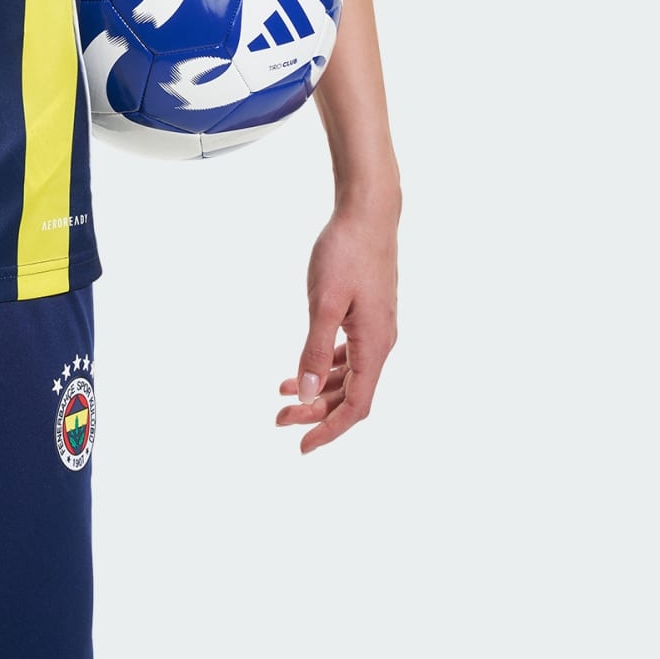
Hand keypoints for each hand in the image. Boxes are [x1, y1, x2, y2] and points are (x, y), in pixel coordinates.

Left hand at [276, 203, 398, 452]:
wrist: (368, 213)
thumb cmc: (346, 251)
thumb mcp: (323, 302)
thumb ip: (314, 349)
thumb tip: (305, 392)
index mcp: (375, 345)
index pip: (356, 405)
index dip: (330, 429)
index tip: (302, 445)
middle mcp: (380, 342)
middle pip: (350, 394)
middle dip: (316, 411)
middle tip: (278, 420)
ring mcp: (375, 328)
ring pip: (348, 374)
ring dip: (317, 389)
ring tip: (281, 397)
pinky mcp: (367, 314)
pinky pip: (348, 353)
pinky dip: (324, 366)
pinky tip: (301, 368)